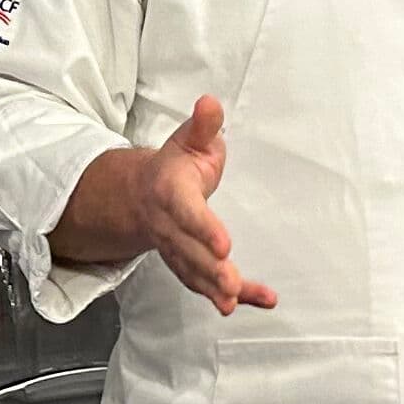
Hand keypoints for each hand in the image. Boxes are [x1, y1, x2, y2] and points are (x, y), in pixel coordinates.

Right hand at [58, 97, 275, 312]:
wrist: (141, 197)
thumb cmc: (175, 167)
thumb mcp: (188, 140)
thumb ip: (203, 126)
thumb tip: (210, 102)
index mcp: (170, 192)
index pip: (187, 213)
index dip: (204, 229)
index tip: (225, 246)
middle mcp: (169, 226)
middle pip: (187, 251)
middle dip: (209, 269)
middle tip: (230, 282)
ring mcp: (176, 250)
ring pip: (193, 273)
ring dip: (214, 289)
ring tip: (234, 301)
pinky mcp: (190, 265)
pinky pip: (207, 284)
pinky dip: (234, 296)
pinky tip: (262, 300)